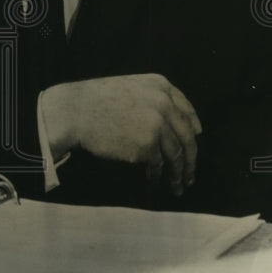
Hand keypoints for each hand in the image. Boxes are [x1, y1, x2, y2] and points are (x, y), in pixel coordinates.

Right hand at [40, 73, 201, 195]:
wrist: (75, 111)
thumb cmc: (95, 100)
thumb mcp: (129, 88)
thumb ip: (151, 99)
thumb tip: (169, 125)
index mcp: (160, 86)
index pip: (186, 110)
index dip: (193, 126)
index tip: (196, 138)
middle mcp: (163, 103)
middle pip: (187, 136)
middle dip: (191, 158)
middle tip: (190, 173)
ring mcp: (156, 125)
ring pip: (176, 154)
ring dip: (178, 173)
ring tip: (178, 186)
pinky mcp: (146, 146)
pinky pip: (158, 165)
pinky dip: (157, 176)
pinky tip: (154, 182)